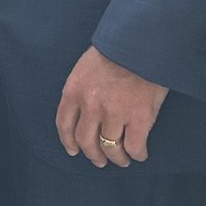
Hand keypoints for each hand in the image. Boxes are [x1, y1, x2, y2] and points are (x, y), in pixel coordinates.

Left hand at [55, 46, 169, 167]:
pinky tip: (139, 154)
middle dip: (92, 155)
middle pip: (86, 141)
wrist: (141, 44)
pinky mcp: (140, 118)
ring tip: (122, 160)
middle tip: (99, 161)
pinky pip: (135, 147)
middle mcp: (91, 106)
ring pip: (110, 148)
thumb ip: (81, 90)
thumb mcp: (85, 67)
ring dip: (116, 158)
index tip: (73, 150)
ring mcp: (115, 113)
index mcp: (74, 91)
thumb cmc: (115, 51)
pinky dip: (137, 155)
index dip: (68, 142)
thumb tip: (82, 112)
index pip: (64, 125)